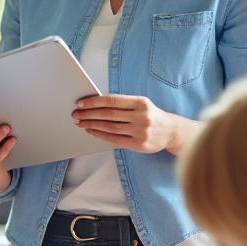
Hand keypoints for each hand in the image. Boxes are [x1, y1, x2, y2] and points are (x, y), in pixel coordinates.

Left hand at [72, 94, 196, 153]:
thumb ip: (122, 104)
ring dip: (92, 125)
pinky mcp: (139, 144)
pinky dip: (100, 135)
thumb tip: (95, 104)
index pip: (112, 100)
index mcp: (140, 102)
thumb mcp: (141, 105)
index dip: (94, 102)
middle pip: (109, 114)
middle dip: (89, 114)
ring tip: (80, 123)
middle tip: (75, 114)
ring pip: (110, 127)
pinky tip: (91, 131)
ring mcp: (140, 131)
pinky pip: (115, 139)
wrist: (171, 131)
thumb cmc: (151, 116)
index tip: (81, 103)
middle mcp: (141, 116)